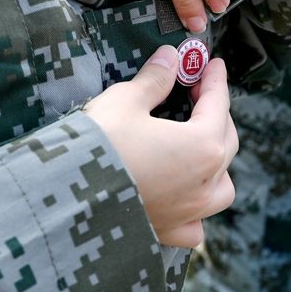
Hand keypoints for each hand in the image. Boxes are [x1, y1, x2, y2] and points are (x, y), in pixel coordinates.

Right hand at [84, 46, 237, 247]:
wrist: (65, 197)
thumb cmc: (99, 143)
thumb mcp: (126, 100)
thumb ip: (155, 79)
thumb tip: (170, 59)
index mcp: (202, 146)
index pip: (218, 104)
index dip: (215, 80)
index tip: (212, 64)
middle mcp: (204, 182)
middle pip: (225, 141)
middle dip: (216, 114)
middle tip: (198, 92)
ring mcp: (188, 213)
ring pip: (221, 188)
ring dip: (217, 164)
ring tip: (199, 146)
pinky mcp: (166, 233)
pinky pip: (195, 226)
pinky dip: (196, 211)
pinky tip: (183, 199)